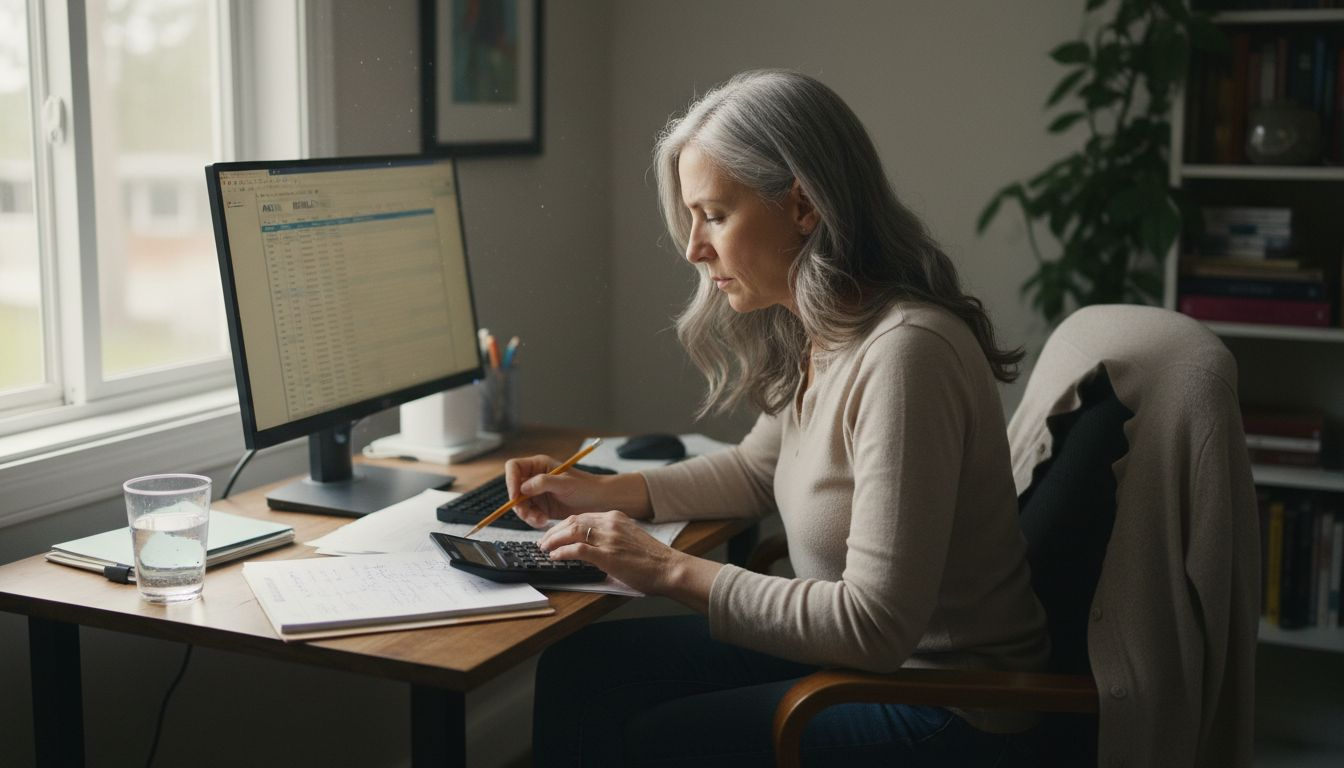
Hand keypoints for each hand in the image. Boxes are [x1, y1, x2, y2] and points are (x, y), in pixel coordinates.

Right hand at [505, 455, 644, 527]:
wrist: (600, 502)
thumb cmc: (586, 487)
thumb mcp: (564, 483)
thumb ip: (543, 482)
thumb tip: (522, 487)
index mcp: (539, 465)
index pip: (514, 467)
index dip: (510, 481)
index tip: (516, 496)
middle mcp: (535, 478)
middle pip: (514, 489)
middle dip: (519, 504)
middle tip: (530, 515)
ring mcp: (537, 493)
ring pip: (520, 505)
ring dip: (527, 515)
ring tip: (542, 520)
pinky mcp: (542, 506)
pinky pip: (529, 514)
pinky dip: (533, 520)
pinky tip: (544, 522)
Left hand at [538, 511, 710, 598]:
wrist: (669, 568)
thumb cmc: (653, 560)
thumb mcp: (630, 540)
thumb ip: (611, 539)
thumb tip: (591, 548)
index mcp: (616, 517)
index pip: (582, 516)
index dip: (564, 525)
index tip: (554, 533)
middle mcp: (611, 523)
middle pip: (572, 521)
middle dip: (554, 532)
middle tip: (543, 542)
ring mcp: (608, 538)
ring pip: (571, 531)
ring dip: (553, 541)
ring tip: (544, 549)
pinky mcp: (606, 554)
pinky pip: (576, 549)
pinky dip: (562, 552)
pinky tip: (555, 556)